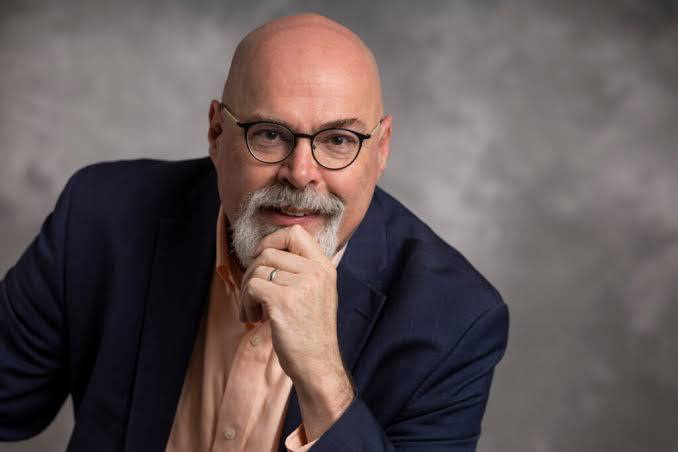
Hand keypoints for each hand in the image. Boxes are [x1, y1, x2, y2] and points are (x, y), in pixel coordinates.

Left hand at [239, 224, 344, 382]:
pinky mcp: (284, 301)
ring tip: (253, 310)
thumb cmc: (312, 332)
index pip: (296, 232)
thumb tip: (265, 254)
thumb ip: (301, 271)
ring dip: (247, 291)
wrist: (318, 364)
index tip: (261, 257)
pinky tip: (254, 317)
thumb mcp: (318, 293)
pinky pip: (252, 287)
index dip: (272, 239)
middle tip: (252, 295)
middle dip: (252, 272)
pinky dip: (246, 302)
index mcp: (325, 267)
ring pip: (257, 271)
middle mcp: (316, 272)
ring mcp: (301, 286)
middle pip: (269, 253)